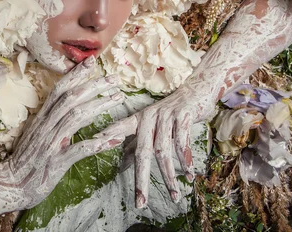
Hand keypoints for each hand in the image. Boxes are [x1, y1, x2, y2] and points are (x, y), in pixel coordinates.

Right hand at [6, 56, 125, 207]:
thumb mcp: (36, 133)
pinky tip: (114, 139)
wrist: (10, 184)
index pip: (59, 89)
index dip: (75, 74)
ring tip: (117, 98)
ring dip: (99, 106)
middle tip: (114, 79)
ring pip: (76, 117)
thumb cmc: (26, 159)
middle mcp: (46, 126)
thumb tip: (68, 107)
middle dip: (94, 86)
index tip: (92, 62)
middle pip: (71, 98)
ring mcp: (50, 143)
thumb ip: (50, 120)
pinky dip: (97, 143)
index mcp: (42, 118)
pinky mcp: (56, 162)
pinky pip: (79, 150)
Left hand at [95, 85, 215, 207]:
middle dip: (141, 180)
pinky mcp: (183, 117)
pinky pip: (182, 143)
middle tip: (140, 202)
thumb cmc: (171, 112)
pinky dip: (185, 161)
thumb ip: (136, 143)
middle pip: (142, 152)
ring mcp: (166, 117)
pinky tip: (188, 175)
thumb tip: (122, 165)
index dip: (107, 135)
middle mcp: (150, 118)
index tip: (93, 144)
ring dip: (169, 176)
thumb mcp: (152, 125)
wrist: (197, 89)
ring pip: (163, 152)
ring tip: (174, 196)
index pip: (120, 128)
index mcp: (139, 119)